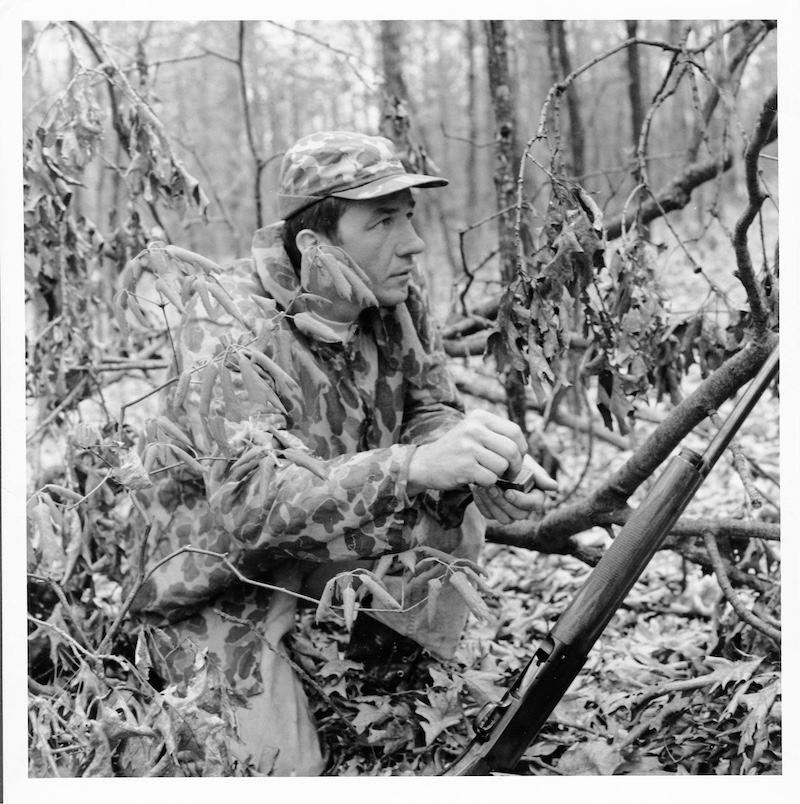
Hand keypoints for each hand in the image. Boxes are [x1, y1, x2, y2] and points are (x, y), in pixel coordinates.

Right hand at [407, 410, 528, 494]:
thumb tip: (524, 449)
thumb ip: (496, 434)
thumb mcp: (473, 432)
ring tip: (486, 472)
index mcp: (479, 417)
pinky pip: (491, 478)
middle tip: (509, 473)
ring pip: (502, 466)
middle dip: (516, 466)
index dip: (522, 448)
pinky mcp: (464, 466)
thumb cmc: (456, 450)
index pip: (515, 431)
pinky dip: (487, 483)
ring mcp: (468, 447)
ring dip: (498, 475)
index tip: (516, 458)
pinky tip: (476, 479)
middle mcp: (474, 428)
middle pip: (512, 449)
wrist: (425, 463)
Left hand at [472, 457, 557, 523]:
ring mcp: (509, 512)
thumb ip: (539, 475)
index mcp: (536, 496)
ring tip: (483, 487)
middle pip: (518, 515)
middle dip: (503, 502)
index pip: (534, 504)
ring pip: (503, 518)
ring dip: (492, 504)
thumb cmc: (513, 460)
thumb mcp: (526, 464)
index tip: (508, 492)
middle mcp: (525, 508)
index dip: (521, 500)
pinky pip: (489, 515)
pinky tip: (478, 489)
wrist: (493, 460)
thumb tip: (555, 487)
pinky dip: (482, 503)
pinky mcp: (494, 513)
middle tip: (491, 488)